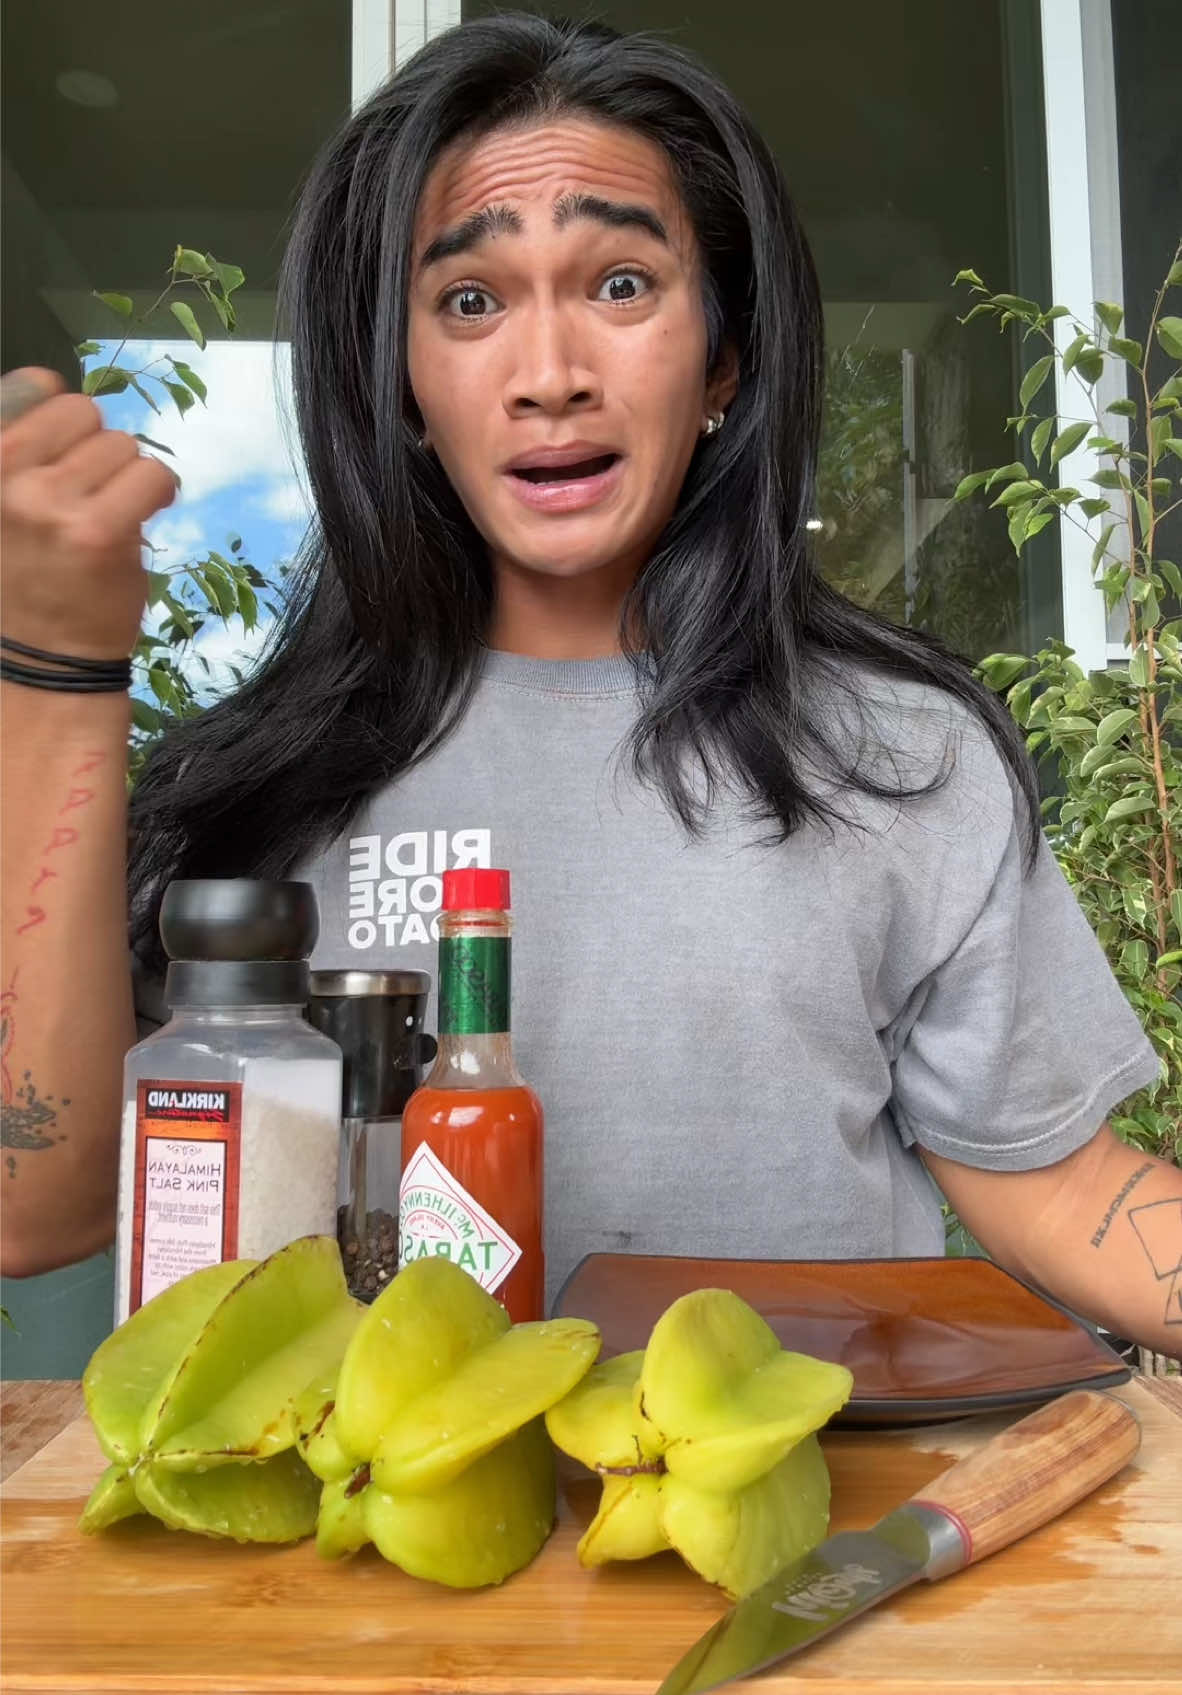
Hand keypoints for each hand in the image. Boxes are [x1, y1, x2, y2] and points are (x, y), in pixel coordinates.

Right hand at [0, 367, 177, 660]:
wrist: (38, 657)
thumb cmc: (21, 575)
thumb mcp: (0, 504)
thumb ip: (19, 449)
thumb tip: (51, 383)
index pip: (31, 387)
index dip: (61, 417)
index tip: (67, 452)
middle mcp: (3, 473)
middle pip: (83, 412)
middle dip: (98, 447)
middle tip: (92, 491)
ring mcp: (48, 502)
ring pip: (121, 444)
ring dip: (128, 475)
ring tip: (111, 512)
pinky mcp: (97, 531)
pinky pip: (152, 475)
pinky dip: (160, 490)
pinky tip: (146, 513)